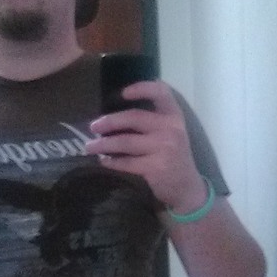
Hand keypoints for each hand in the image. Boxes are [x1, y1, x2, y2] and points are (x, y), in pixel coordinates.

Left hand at [87, 81, 207, 212]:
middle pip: (134, 118)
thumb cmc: (173, 157)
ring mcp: (164, 148)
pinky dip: (112, 162)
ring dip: (103, 144)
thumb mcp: (170, 133)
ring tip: (90, 146)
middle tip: (93, 126)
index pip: (162, 93)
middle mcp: (171, 129)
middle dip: (109, 122)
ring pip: (125, 142)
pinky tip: (104, 161)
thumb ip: (151, 121)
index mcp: (174, 116)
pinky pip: (127, 162)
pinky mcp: (156, 167)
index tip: (123, 93)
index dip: (142, 88)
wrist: (187, 188)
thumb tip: (113, 116)